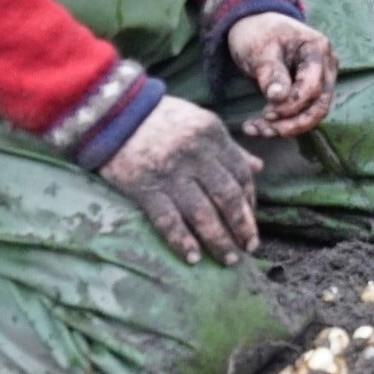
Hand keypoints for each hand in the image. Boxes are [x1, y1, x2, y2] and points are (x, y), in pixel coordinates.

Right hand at [100, 94, 261, 265]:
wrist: (116, 114)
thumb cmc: (164, 119)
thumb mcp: (203, 123)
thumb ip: (230, 148)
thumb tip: (258, 168)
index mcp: (213, 135)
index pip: (240, 174)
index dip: (250, 200)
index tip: (252, 220)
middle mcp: (196, 154)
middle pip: (227, 196)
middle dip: (242, 225)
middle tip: (250, 247)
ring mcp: (170, 172)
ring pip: (202, 213)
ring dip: (219, 240)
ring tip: (229, 259)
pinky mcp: (145, 188)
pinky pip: (168, 220)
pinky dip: (182, 241)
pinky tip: (193, 257)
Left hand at [227, 12, 336, 138]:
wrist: (254, 25)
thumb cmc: (258, 33)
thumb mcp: (260, 50)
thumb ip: (272, 73)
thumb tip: (279, 98)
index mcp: (318, 49)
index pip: (313, 87)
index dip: (292, 104)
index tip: (266, 112)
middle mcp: (327, 65)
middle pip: (320, 105)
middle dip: (293, 123)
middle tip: (263, 129)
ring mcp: (322, 78)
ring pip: (313, 113)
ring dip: (287, 127)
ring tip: (257, 130)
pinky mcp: (311, 90)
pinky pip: (303, 112)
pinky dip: (284, 123)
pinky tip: (260, 127)